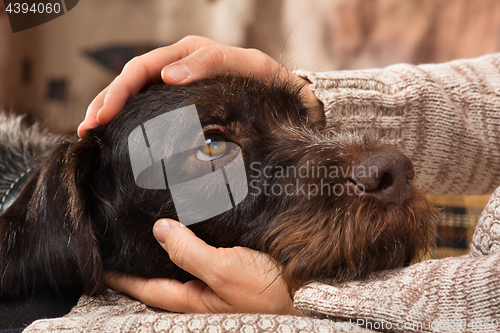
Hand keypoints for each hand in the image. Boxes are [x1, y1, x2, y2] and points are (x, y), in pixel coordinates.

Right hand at [78, 35, 322, 136]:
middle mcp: (177, 67)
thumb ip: (210, 63)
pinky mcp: (181, 105)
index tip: (103, 116)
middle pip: (130, 81)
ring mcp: (177, 86)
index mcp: (188, 54)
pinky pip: (149, 108)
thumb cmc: (266, 81)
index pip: (142, 68)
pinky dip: (129, 120)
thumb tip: (168, 75)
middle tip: (86, 130)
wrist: (285, 97)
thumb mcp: (246, 65)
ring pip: (135, 94)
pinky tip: (116, 135)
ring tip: (90, 134)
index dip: (119, 91)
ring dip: (109, 112)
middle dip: (105, 103)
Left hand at [105, 219, 296, 314]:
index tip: (100, 260)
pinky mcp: (231, 266)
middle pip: (160, 273)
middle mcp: (199, 289)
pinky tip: (190, 223)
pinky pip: (202, 251)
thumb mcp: (224, 271)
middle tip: (120, 236)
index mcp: (192, 297)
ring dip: (166, 245)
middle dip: (140, 258)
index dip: (121, 274)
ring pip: (181, 260)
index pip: (145, 286)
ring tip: (149, 225)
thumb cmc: (267, 290)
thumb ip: (189, 252)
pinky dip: (191, 238)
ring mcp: (215, 278)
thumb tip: (159, 230)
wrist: (306, 291)